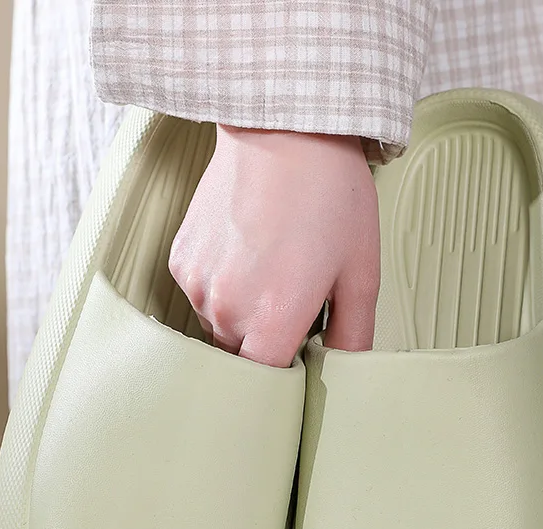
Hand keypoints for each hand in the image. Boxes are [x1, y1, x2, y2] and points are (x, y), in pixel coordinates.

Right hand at [169, 126, 379, 366]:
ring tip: (272, 270)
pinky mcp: (181, 260)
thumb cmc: (331, 197)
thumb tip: (344, 373)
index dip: (283, 381)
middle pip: (242, 359)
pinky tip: (247, 252)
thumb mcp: (361, 272)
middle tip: (296, 302)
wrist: (283, 128)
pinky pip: (202, 296)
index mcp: (272, 320)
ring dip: (244, 318)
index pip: (264, 386)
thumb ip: (354, 337)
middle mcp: (226, 310)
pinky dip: (224, 289)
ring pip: (220, 329)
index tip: (299, 361)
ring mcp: (197, 284)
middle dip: (268, 345)